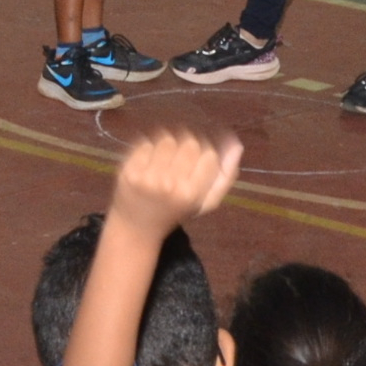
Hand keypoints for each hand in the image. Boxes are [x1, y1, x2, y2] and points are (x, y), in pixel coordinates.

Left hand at [109, 128, 243, 236]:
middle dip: (188, 147)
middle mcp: (170, 184)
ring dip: (169, 144)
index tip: (197, 165)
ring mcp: (147, 177)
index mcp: (192, 194)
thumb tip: (237, 143)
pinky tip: (149, 163)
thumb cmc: (177, 212)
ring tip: (165, 160)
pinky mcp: (128, 170)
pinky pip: (146, 143)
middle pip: (190, 142)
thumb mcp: (206, 202)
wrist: (137, 227)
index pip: (210, 155)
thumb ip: (225, 176)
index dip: (205, 156)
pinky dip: (149, 148)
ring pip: (167, 138)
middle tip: (180, 160)